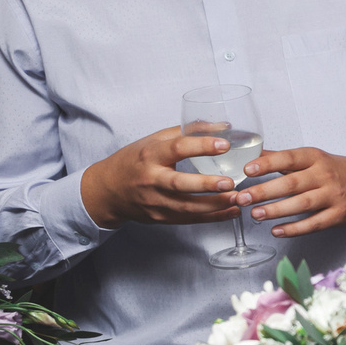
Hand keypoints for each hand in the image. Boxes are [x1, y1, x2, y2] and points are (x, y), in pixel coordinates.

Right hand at [81, 127, 246, 228]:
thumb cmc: (134, 161)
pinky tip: (231, 211)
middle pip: (179, 184)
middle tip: (230, 182)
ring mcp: (155, 202)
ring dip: (214, 205)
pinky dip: (213, 217)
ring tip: (237, 198)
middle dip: (206, 184)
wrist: (108, 190)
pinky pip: (189, 219)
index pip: (177, 149)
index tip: (224, 145)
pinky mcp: (160, 218)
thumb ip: (186, 131)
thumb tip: (222, 125)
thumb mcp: (153, 141)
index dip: (201, 146)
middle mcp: (151, 179)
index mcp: (150, 155)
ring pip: (187, 207)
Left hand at [237, 147, 345, 237]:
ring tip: (256, 214)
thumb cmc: (332, 170)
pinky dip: (294, 229)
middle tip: (243, 198)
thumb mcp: (311, 158)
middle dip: (264, 191)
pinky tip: (276, 231)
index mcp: (315, 158)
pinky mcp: (338, 215)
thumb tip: (251, 155)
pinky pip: (314, 224)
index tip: (247, 170)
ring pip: (302, 204)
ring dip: (276, 211)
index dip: (267, 164)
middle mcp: (324, 175)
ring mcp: (333, 196)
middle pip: (292, 184)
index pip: (289, 159)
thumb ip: (282, 158)